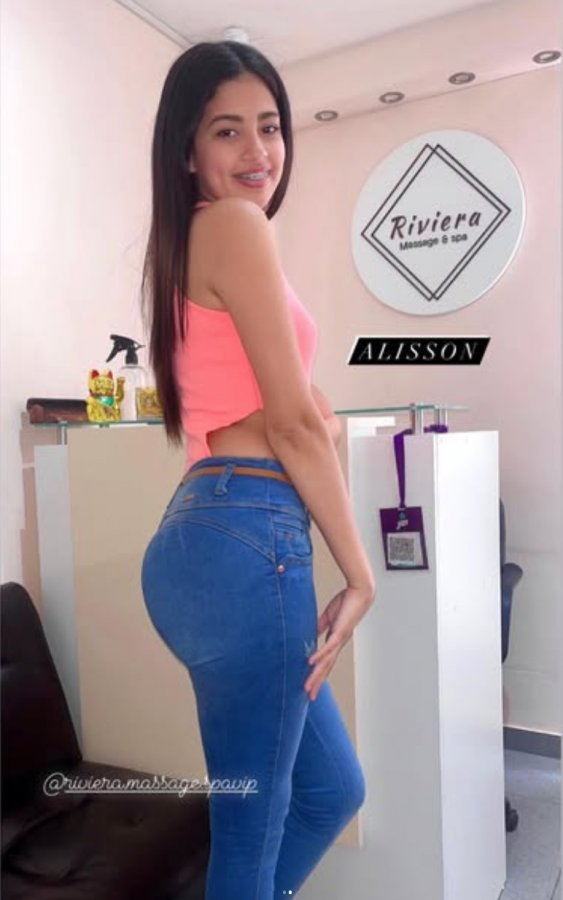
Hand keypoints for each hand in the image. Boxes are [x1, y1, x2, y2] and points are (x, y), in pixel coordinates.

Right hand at [304, 584, 374, 700]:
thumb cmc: (346, 602)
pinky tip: (311, 664)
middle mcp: (338, 644)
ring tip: (308, 687)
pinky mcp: (340, 632)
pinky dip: (319, 656)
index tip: (311, 686)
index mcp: (335, 641)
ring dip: (317, 675)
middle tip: (310, 697)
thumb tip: (312, 633)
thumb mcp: (329, 616)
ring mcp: (339, 639)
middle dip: (317, 682)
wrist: (360, 592)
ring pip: (326, 662)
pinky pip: (328, 646)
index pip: (325, 662)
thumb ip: (320, 626)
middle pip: (326, 667)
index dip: (318, 675)